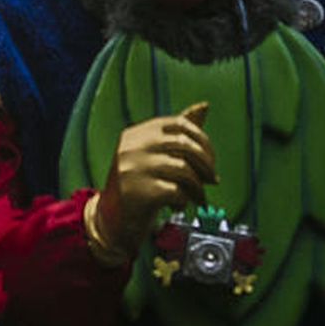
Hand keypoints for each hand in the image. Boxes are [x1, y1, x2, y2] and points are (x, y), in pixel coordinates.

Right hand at [90, 101, 214, 260]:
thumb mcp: (153, 155)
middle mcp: (132, 146)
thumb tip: (204, 106)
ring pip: (183, 169)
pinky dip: (185, 200)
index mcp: (137, 133)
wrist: (112, 219)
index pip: (178, 123)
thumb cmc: (139, 185)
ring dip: (198, 187)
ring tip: (199, 197)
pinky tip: (180, 205)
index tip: (211, 159)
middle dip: (206, 164)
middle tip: (213, 180)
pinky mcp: (137, 192)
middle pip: (183, 144)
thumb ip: (177, 133)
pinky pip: (176, 191)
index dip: (202, 140)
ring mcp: (133, 168)